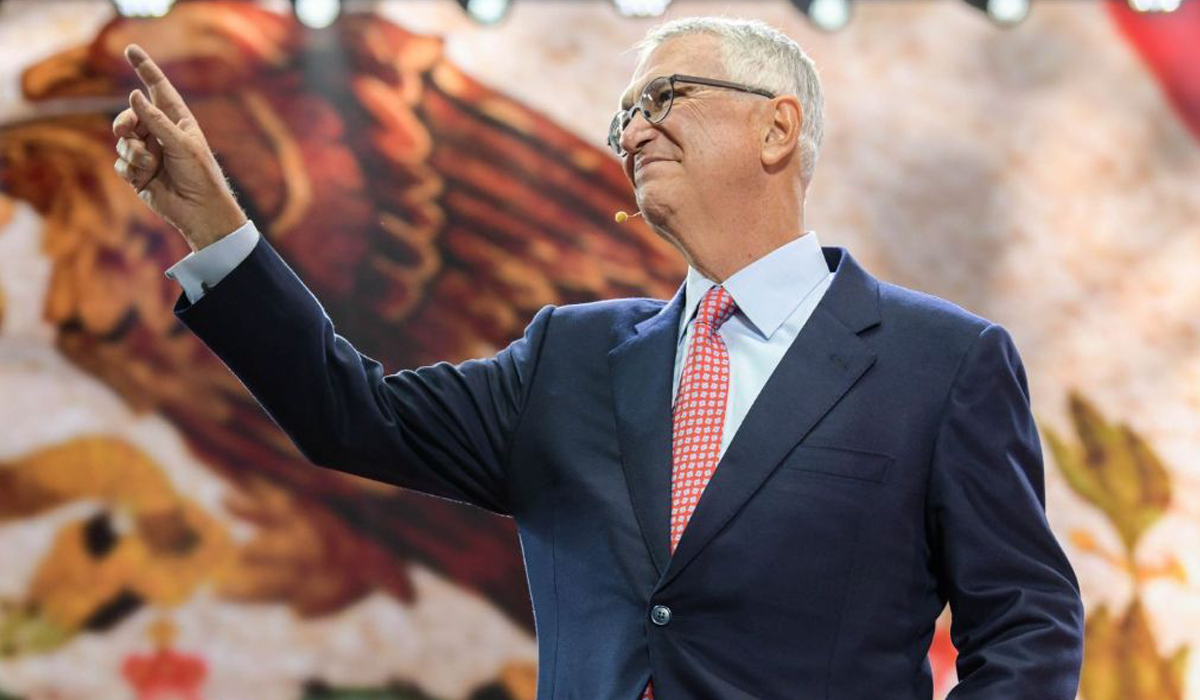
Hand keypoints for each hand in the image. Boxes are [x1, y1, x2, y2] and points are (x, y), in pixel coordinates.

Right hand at [113, 44, 246, 251]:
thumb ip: (156, 120)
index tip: (130, 49)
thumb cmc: (200, 174)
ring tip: (150, 164)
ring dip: (132, 151)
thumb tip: (134, 95)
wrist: (199, 210)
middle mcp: (160, 133)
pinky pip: (120, 163)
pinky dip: (130, 168)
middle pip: (130, 115)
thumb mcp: (181, 144)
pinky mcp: (138, 173)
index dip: (145, 68)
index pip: (159, 88)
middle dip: (125, 121)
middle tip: (126, 130)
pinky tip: (144, 177)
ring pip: (122, 141)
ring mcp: (148, 152)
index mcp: (177, 120)